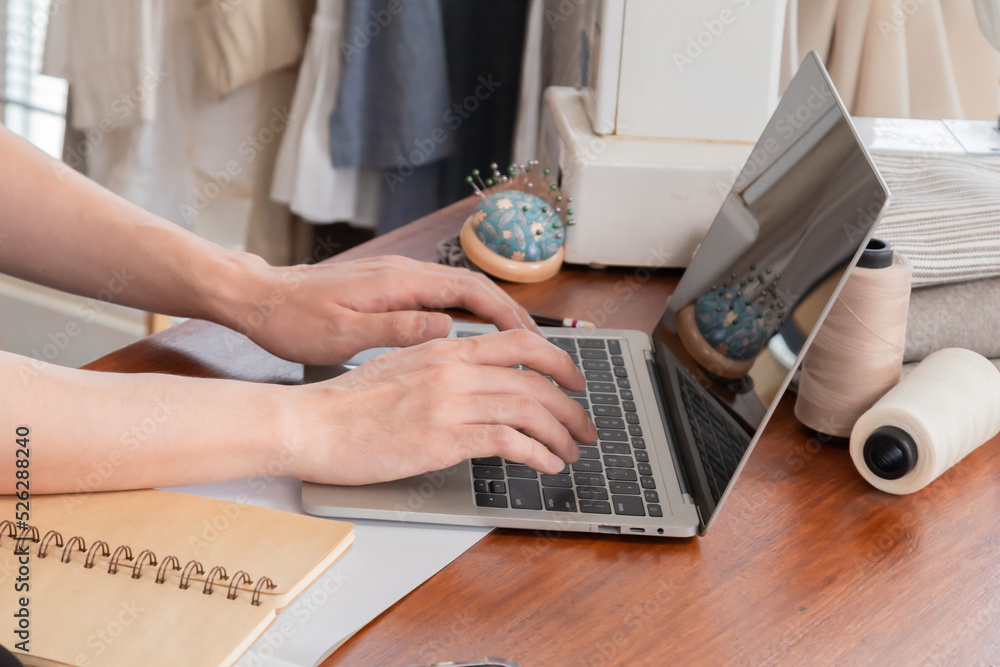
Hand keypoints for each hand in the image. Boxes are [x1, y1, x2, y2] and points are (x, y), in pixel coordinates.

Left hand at [225, 255, 542, 364]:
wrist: (258, 298)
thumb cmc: (293, 320)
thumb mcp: (342, 334)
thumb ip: (396, 329)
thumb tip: (448, 328)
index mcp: (398, 281)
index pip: (470, 292)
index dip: (507, 315)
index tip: (532, 339)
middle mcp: (403, 271)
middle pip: (474, 286)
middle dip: (511, 313)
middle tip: (538, 345)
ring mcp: (397, 276)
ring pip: (460, 289)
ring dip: (492, 312)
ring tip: (516, 343)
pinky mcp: (388, 286)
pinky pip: (441, 294)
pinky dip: (467, 312)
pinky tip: (472, 334)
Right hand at [288, 330, 597, 485]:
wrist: (310, 423)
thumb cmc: (347, 403)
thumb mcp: (399, 366)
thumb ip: (440, 368)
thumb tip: (471, 380)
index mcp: (445, 349)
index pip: (519, 342)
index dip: (558, 360)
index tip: (574, 379)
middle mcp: (454, 370)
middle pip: (535, 380)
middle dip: (571, 406)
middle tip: (585, 426)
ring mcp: (450, 403)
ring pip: (530, 410)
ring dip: (562, 433)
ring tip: (573, 450)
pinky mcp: (444, 439)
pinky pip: (509, 443)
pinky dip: (538, 454)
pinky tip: (547, 465)